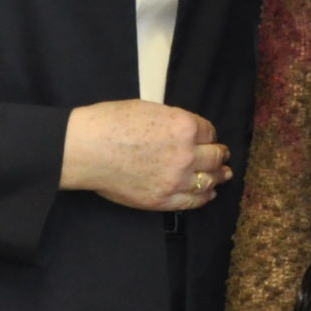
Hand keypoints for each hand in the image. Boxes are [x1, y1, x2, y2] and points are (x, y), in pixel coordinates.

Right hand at [61, 100, 230, 211]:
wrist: (86, 149)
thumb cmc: (110, 123)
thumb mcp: (149, 108)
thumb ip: (173, 121)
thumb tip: (183, 130)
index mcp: (184, 126)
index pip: (209, 132)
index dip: (209, 136)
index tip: (208, 139)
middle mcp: (186, 154)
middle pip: (215, 157)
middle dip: (220, 155)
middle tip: (223, 156)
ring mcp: (176, 179)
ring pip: (209, 180)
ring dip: (218, 177)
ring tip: (223, 176)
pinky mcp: (162, 199)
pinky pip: (192, 201)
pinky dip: (204, 197)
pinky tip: (208, 194)